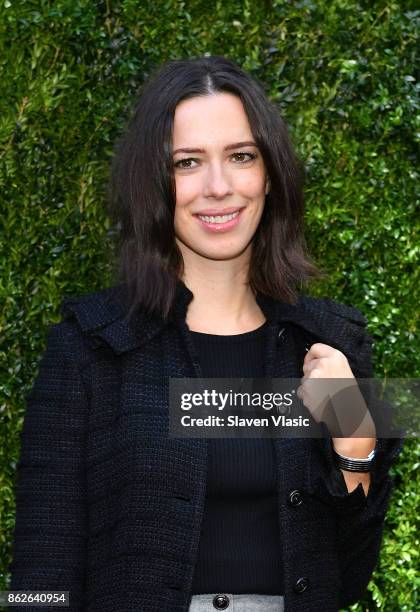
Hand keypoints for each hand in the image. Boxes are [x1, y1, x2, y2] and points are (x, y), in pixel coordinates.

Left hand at [297, 342, 375, 496]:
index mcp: (336, 356)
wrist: (349, 417)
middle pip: (307, 364)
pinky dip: (307, 397)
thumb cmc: (348, 397)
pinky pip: (301, 391)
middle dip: (311, 374)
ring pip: (304, 379)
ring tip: (325, 396)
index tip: (311, 362)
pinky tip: (319, 402)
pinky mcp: (306, 388)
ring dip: (309, 388)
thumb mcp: (344, 372)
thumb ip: (329, 364)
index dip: (311, 356)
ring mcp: (314, 375)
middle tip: (324, 386)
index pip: (315, 348)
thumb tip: (312, 361)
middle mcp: (324, 363)